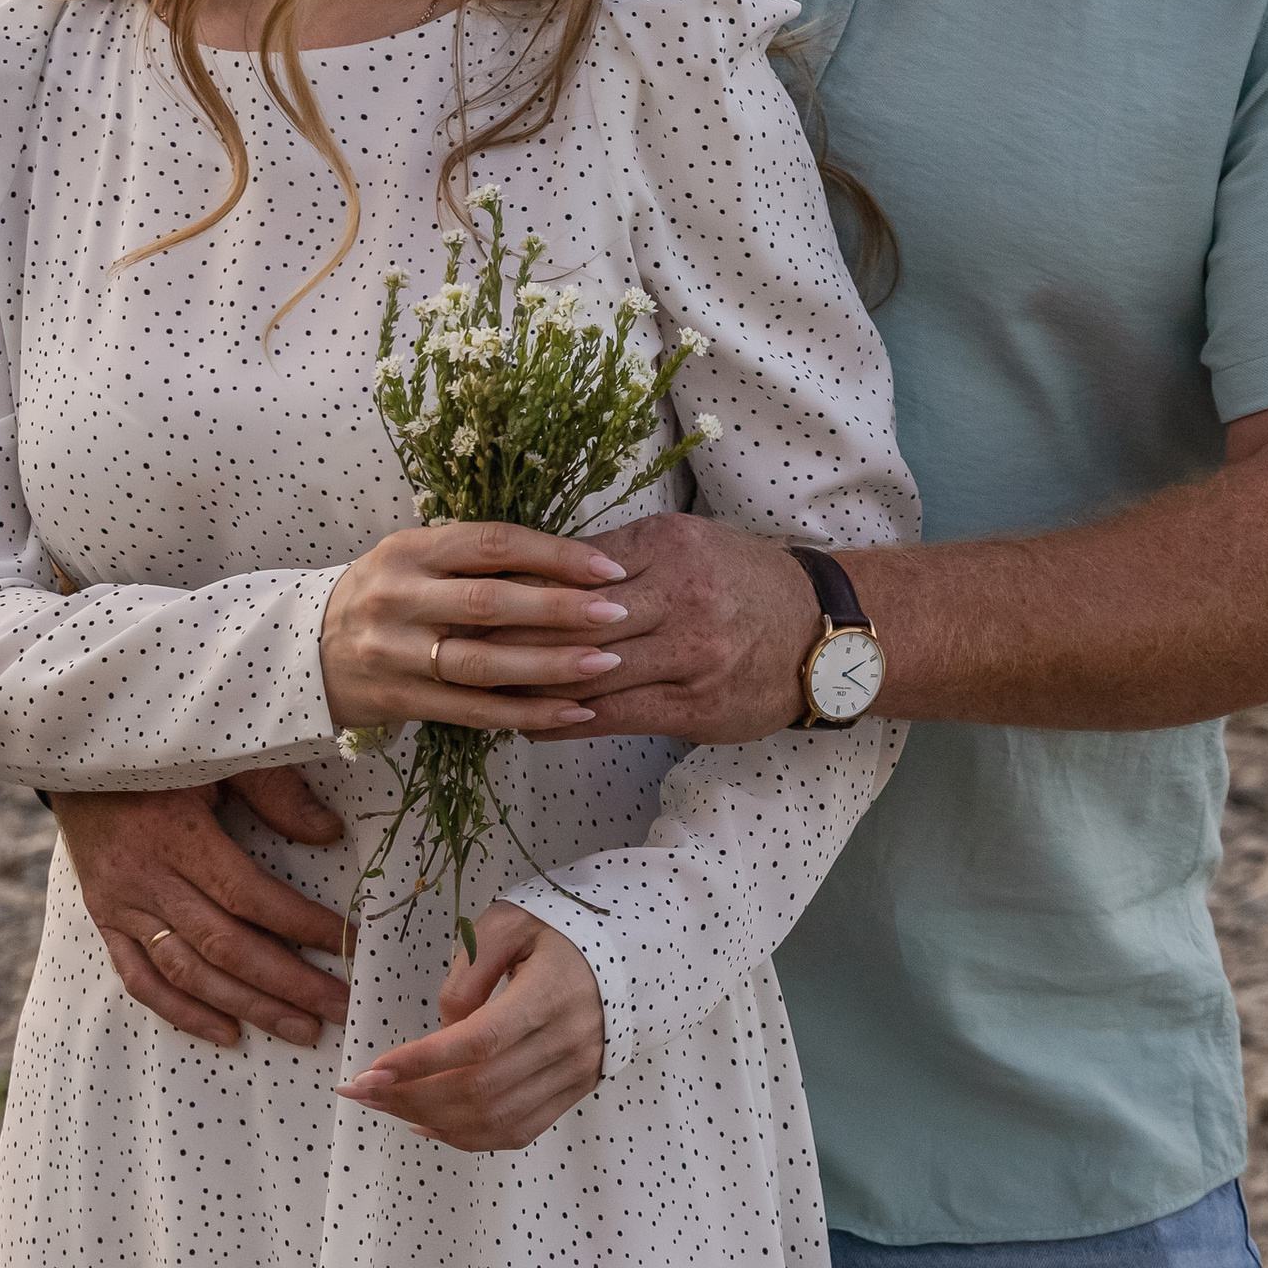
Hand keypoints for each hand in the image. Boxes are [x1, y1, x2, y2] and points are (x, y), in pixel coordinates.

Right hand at [55, 770, 351, 1049]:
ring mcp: (121, 906)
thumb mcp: (220, 756)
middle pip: (224, 946)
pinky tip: (227, 1032)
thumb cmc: (160, 753)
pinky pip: (140, 980)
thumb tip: (329, 833)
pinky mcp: (105, 920)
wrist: (75, 755)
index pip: (249, 895)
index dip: (303, 925)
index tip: (351, 945)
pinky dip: (183, 1012)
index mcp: (179, 835)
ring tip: (300, 1029)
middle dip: (288, 983)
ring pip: (187, 973)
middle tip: (338, 1007)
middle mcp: (146, 879)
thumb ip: (274, 792)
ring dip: (247, 1007)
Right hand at [320, 523, 632, 737]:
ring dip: (551, 666)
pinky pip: (472, 711)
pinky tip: (573, 713)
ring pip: (483, 664)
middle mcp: (397, 597)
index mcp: (408, 550)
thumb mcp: (413, 560)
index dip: (553, 554)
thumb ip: (474, 560)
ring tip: (607, 664)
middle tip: (619, 613)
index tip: (607, 567)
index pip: (491, 543)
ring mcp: (394, 653)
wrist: (306, 651)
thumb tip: (569, 565)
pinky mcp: (399, 700)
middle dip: (561, 609)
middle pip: (490, 603)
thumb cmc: (383, 597)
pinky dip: (526, 715)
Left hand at [339, 905, 604, 1150]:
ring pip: (494, 1120)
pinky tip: (428, 1124)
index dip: (421, 1062)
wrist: (626, 955)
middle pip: (479, 1090)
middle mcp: (566, 1043)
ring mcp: (574, 1074)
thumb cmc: (558, 933)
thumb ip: (468, 972)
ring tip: (386, 1105)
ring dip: (431, 1120)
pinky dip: (468, 1138)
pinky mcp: (574, 1092)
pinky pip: (518, 1131)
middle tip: (360, 1090)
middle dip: (409, 1096)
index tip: (370, 1070)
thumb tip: (443, 1032)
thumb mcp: (508, 926)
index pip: (479, 1043)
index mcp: (549, 995)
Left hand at [446, 515, 820, 744]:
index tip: (462, 595)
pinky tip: (526, 723)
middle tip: (446, 644)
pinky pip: (613, 717)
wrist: (821, 633)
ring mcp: (689, 657)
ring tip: (473, 689)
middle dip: (505, 637)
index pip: (572, 568)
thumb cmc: (742, 581)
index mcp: (669, 546)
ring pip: (586, 673)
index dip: (513, 586)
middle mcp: (679, 598)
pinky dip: (563, 721)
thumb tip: (536, 565)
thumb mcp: (686, 544)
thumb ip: (621, 555)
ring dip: (525, 684)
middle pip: (571, 620)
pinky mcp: (694, 706)